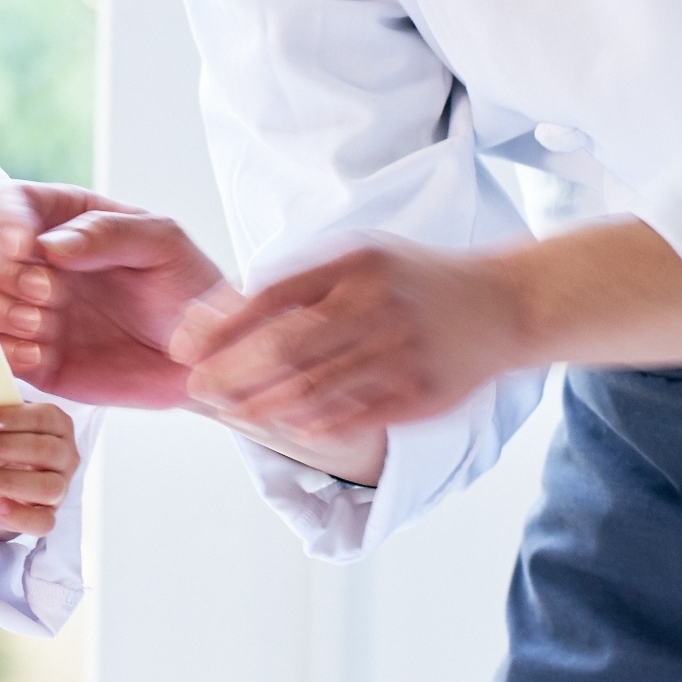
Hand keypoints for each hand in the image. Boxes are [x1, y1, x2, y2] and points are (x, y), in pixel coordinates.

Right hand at [0, 183, 226, 407]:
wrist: (204, 357)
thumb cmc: (188, 287)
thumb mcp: (163, 244)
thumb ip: (107, 234)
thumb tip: (50, 246)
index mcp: (66, 220)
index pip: (10, 201)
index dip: (6, 220)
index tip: (27, 247)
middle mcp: (38, 261)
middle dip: (1, 271)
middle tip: (51, 294)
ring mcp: (30, 309)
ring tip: (48, 326)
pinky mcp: (33, 357)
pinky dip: (6, 352)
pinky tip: (45, 354)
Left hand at [0, 401, 80, 539]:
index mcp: (59, 425)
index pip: (44, 418)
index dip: (13, 418)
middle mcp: (67, 455)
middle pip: (45, 450)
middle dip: (5, 446)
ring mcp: (61, 487)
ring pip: (47, 486)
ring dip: (10, 479)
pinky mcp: (50, 515)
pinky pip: (44, 522)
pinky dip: (22, 516)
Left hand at [169, 235, 523, 442]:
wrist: (499, 304)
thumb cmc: (410, 280)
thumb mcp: (358, 256)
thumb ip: (298, 280)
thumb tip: (223, 311)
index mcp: (354, 263)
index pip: (272, 294)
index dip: (220, 325)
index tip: (182, 345)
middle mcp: (376, 304)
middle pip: (286, 347)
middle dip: (230, 372)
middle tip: (195, 389)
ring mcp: (400, 351)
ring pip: (314, 389)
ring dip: (262, 405)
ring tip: (229, 412)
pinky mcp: (420, 394)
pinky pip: (352, 417)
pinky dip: (311, 424)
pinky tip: (284, 425)